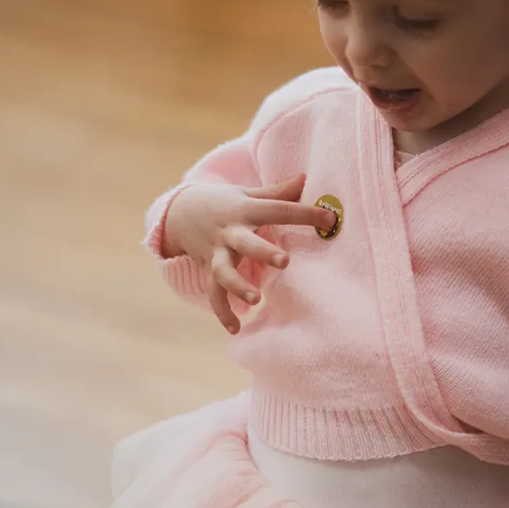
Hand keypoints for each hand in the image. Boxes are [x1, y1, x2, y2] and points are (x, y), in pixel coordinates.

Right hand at [165, 175, 334, 333]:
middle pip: (246, 242)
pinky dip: (223, 312)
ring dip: (238, 286)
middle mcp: (230, 231)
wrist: (178, 211)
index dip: (304, 214)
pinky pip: (214, 294)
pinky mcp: (207, 269)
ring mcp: (217, 252)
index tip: (330, 218)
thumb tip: (306, 179)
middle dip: (263, 252)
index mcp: (245, 209)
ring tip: (255, 300)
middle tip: (284, 261)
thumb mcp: (247, 193)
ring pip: (224, 272)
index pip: (279, 210)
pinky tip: (236, 329)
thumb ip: (277, 192)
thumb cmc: (224, 202)